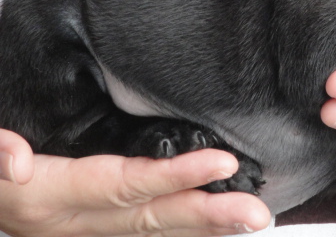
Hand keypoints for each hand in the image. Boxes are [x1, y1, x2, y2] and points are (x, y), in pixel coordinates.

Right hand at [0, 130, 269, 236]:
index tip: (222, 164)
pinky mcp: (91, 230)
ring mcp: (83, 233)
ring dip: (203, 228)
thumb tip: (19, 160)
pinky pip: (143, 233)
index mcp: (49, 198)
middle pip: (151, 218)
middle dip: (207, 216)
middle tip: (258, 214)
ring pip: (153, 231)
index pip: (126, 184)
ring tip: (249, 222)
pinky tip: (214, 227)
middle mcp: (72, 224)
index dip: (175, 176)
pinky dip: (182, 230)